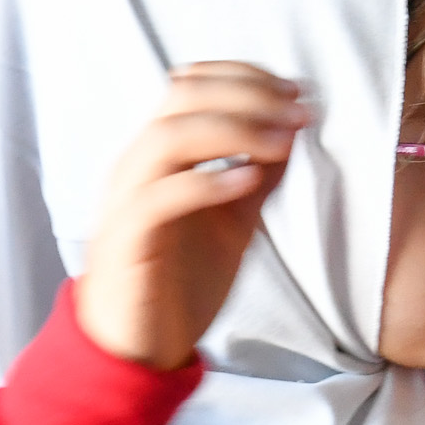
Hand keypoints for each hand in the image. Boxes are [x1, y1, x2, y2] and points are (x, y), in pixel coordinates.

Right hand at [75, 64, 307, 370]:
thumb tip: (293, 133)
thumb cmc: (179, 283)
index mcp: (157, 155)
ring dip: (233, 129)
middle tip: (297, 111)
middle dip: (246, 94)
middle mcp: (136, 166)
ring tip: (282, 141)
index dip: (244, 77)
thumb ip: (256, 177)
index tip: (296, 91)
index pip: (191, 85)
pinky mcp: (128, 240)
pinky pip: (161, 197)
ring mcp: (127, 200)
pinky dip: (207, 181)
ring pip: (168, 137)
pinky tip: (248, 181)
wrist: (136, 348)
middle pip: (181, 97)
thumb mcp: (234, 222)